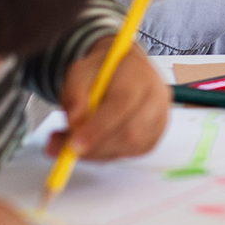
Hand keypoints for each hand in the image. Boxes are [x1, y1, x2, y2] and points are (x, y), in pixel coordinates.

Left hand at [47, 37, 170, 160]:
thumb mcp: (80, 71)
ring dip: (98, 153)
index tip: (73, 144)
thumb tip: (74, 123)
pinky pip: (130, 154)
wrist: (124, 69)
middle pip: (130, 132)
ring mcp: (160, 118)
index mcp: (139, 75)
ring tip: (72, 144)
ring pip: (130, 147)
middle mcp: (156, 97)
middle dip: (95, 147)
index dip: (98, 127)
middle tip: (65, 151)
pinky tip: (92, 144)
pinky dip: (107, 155)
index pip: (122, 104)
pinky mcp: (155, 135)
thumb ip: (74, 94)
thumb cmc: (103, 70)